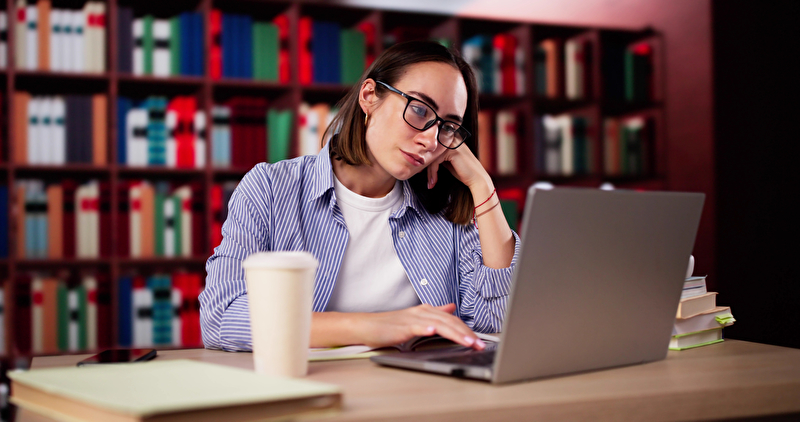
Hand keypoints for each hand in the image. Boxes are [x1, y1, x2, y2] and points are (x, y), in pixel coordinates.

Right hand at [357, 303, 485, 349]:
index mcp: (427, 311)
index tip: (480, 341)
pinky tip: (432, 331)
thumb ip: (436, 313)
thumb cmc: (390, 325)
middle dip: (466, 333)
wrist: (366, 326)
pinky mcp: (400, 327)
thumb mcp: (417, 319)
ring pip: (438, 324)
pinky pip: (415, 326)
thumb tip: (452, 308)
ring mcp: (411, 319)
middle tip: (479, 345)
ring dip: (454, 333)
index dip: (467, 329)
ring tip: (467, 341)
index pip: (452, 320)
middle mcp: (422, 313)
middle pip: (449, 321)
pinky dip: (424, 328)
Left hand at [426, 144, 488, 190]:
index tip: (422, 170)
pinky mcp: (452, 151)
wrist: (477, 179)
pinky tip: (434, 181)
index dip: (426, 159)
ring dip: (429, 172)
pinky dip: (433, 173)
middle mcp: (453, 138)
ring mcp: (453, 143)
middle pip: (431, 151)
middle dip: (425, 165)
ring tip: (431, 182)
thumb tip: (425, 156)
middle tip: (423, 176)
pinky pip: (436, 161)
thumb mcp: (448, 161)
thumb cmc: (463, 172)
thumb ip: (439, 156)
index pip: (433, 147)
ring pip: (432, 156)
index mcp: (452, 139)